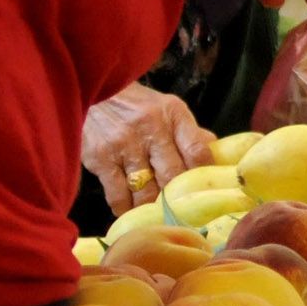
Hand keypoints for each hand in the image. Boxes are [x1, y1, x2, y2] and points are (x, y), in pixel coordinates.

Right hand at [84, 85, 215, 215]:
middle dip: (177, 197)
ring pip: (146, 191)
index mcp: (173, 115)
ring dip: (152, 207)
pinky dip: (126, 208)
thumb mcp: (167, 108)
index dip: (204, 175)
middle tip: (180, 211)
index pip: (198, 151)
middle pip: (173, 175)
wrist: (91, 90)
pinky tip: (131, 211)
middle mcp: (151, 129)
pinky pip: (118, 195)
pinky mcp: (101, 159)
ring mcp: (125, 145)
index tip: (204, 190)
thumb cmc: (136, 105)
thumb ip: (189, 133)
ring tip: (156, 215)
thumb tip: (215, 154)